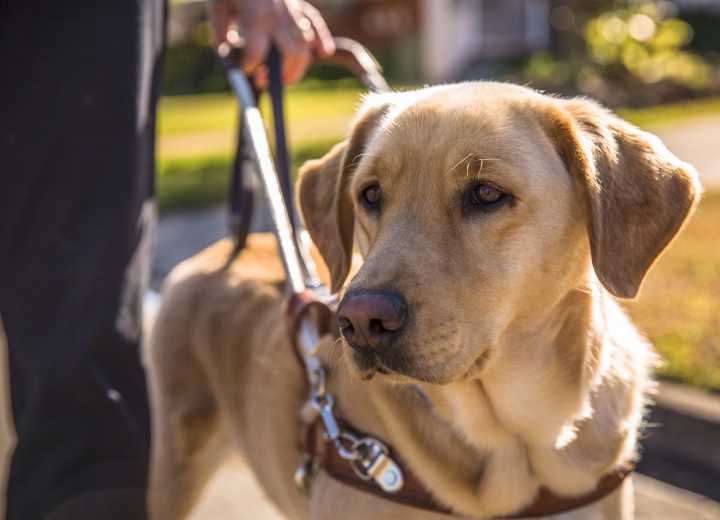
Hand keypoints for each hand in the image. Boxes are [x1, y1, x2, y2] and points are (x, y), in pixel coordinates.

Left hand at [209, 0, 334, 84]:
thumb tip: (226, 53)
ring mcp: (292, 9)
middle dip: (281, 75)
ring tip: (287, 79)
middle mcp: (279, 15)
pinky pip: (316, 22)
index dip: (250, 67)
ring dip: (299, 67)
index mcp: (256, 15)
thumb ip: (221, 30)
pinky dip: (322, 38)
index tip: (244, 70)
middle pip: (290, 54)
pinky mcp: (299, 2)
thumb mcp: (216, 4)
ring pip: (305, 45)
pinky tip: (324, 52)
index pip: (258, 53)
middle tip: (265, 82)